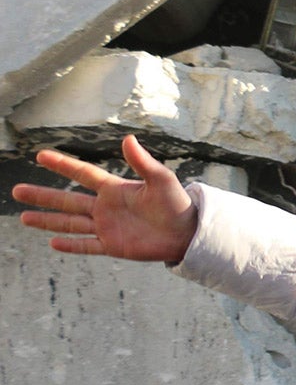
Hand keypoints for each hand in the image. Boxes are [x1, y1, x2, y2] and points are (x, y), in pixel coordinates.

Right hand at [12, 136, 198, 262]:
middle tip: (16, 190)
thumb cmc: (178, 203)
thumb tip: (127, 138)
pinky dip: (71, 245)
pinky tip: (52, 243)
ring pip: (71, 223)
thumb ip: (143, 162)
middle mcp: (106, 207)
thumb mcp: (161, 179)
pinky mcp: (113, 246)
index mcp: (116, 189)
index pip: (83, 174)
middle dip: (42, 195)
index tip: (40, 155)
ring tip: (24, 217)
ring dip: (47, 221)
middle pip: (67, 200)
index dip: (63, 165)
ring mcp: (107, 227)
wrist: (189, 233)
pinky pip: (87, 246)